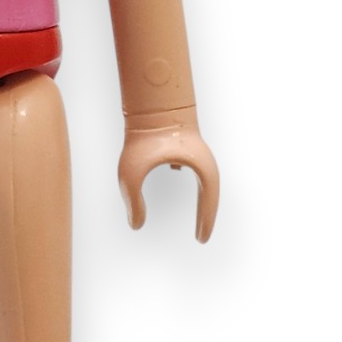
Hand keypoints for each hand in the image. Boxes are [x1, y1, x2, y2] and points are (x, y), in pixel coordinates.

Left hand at [117, 106, 219, 242]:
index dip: (205, 223)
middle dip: (206, 214)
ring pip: (201, 176)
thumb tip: (135, 225)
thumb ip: (133, 201)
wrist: (149, 101)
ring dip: (199, 194)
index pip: (209, 202)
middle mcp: (202, 160)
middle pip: (210, 193)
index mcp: (200, 169)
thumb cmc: (141, 137)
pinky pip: (188, 160)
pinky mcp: (183, 139)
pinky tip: (173, 169)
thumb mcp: (131, 174)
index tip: (201, 240)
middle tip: (201, 236)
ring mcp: (194, 148)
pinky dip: (182, 169)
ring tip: (195, 213)